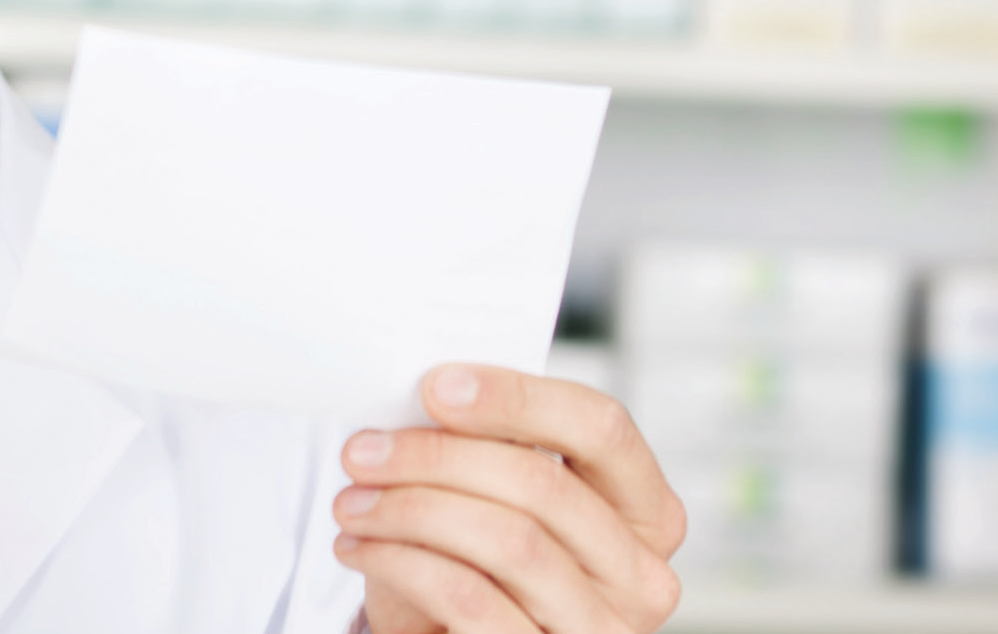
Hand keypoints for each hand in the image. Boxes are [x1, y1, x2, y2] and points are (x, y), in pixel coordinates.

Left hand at [331, 364, 686, 633]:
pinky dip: (401, 562)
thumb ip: (493, 447)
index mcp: (646, 510)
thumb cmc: (482, 564)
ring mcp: (599, 627)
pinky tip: (360, 546)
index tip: (434, 387)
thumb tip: (429, 394)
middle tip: (362, 451)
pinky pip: (469, 597)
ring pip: (508, 541)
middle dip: (437, 457)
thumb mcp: (496, 499)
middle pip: (543, 485)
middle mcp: (640, 574)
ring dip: (410, 509)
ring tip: (351, 501)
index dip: (517, 399)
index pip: (602, 429)